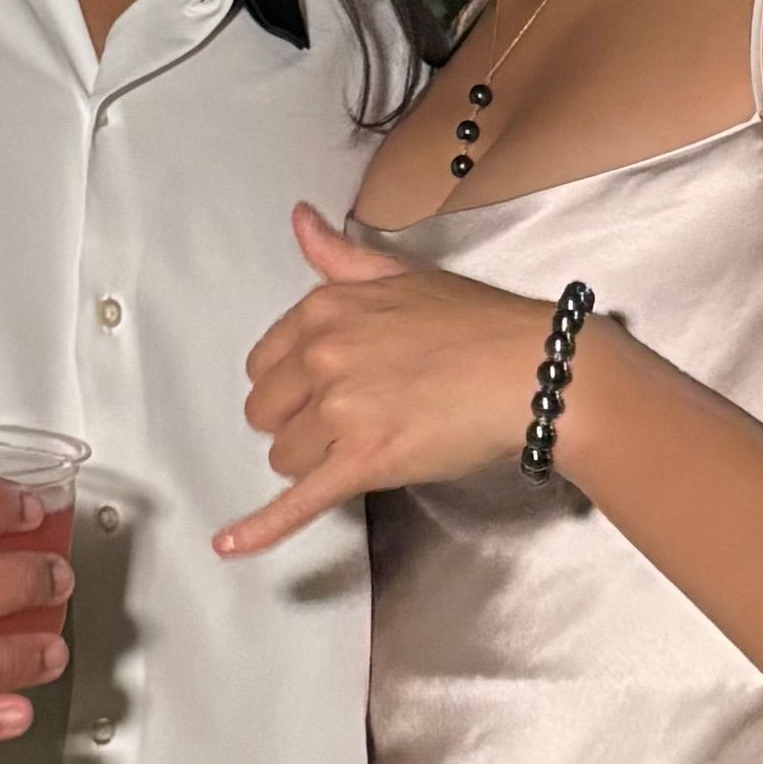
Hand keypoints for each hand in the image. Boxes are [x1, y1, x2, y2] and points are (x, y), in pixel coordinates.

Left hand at [215, 203, 555, 561]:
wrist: (532, 369)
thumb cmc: (479, 323)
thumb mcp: (402, 274)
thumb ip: (340, 256)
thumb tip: (299, 219)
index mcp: (324, 310)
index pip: (266, 364)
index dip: (294, 385)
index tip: (326, 389)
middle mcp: (323, 356)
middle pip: (268, 413)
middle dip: (300, 423)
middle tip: (352, 421)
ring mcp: (341, 411)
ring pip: (286, 458)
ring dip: (318, 461)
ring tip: (372, 445)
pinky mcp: (363, 462)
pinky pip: (298, 500)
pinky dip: (261, 528)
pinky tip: (230, 545)